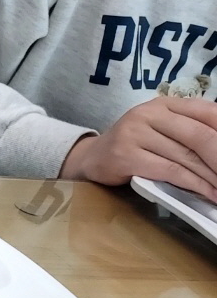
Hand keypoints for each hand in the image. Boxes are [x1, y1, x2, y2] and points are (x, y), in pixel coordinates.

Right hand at [60, 96, 216, 200]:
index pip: (208, 113)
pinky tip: (208, 193)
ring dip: (213, 178)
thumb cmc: (136, 146)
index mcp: (165, 104)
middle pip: (200, 136)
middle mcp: (149, 113)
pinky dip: (194, 185)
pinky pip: (169, 171)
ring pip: (186, 157)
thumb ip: (192, 132)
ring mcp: (134, 133)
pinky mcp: (126, 155)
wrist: (92, 158)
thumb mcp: (164, 130)